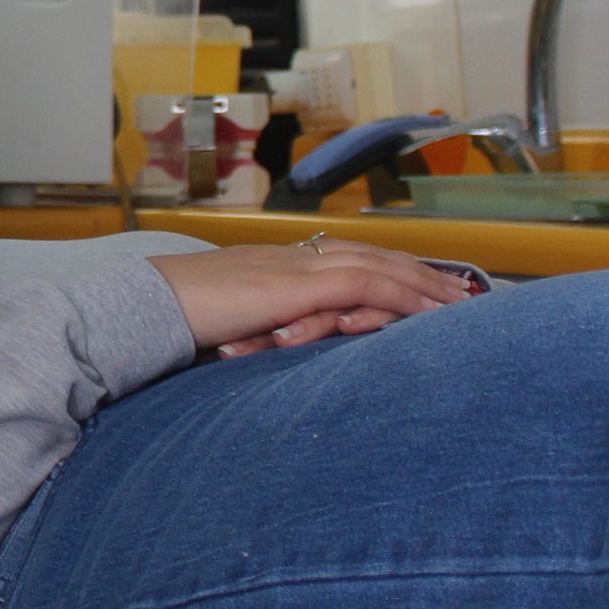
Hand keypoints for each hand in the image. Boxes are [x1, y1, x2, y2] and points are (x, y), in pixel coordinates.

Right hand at [149, 240, 478, 356]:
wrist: (142, 307)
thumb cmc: (172, 322)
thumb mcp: (226, 326)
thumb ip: (258, 330)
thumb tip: (274, 350)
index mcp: (275, 267)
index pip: (345, 261)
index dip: (388, 272)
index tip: (422, 288)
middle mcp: (291, 259)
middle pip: (373, 258)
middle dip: (420, 275)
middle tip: (466, 294)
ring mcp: (294, 269)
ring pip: (378, 267)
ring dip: (425, 285)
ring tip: (465, 305)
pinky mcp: (296, 287)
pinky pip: (365, 286)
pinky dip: (404, 296)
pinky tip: (432, 312)